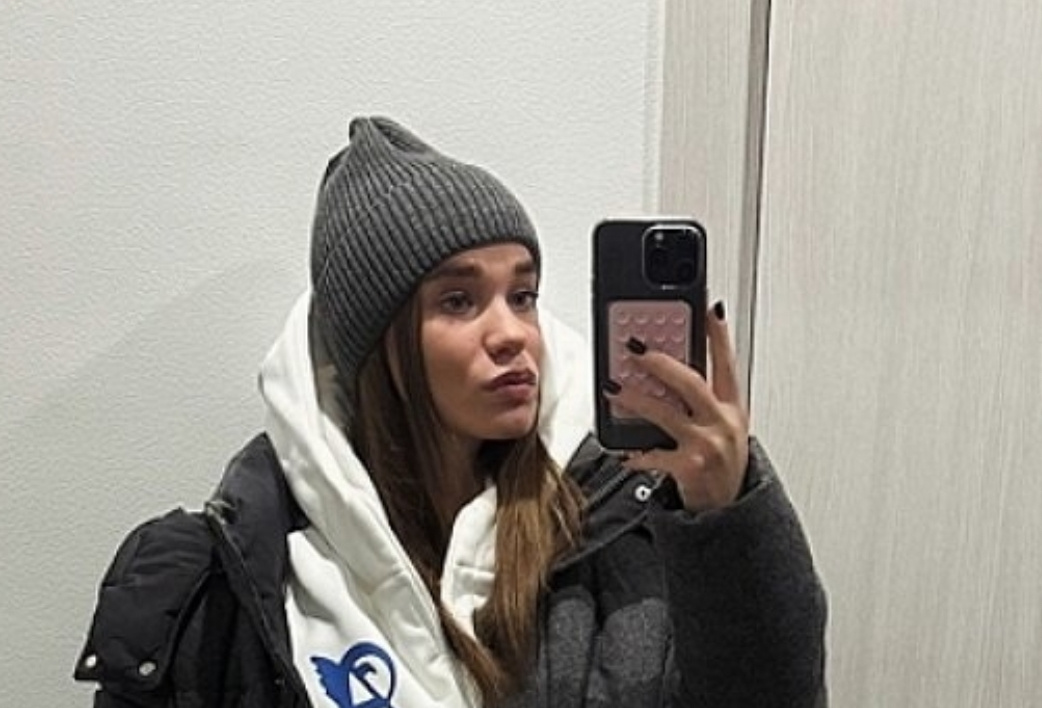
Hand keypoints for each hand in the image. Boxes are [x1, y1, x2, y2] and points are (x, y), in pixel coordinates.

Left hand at [605, 301, 749, 511]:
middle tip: (635, 345)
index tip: (706, 308)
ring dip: (635, 398)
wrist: (731, 512)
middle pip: (691, 381)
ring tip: (613, 388)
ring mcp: (707, 445)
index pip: (727, 362)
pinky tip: (623, 450)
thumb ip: (703, 398)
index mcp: (733, 407)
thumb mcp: (724, 426)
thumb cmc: (721, 464)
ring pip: (665, 413)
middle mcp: (723, 422)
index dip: (718, 334)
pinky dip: (635, 452)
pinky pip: (654, 454)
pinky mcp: (690, 468)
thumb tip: (666, 367)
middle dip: (660, 360)